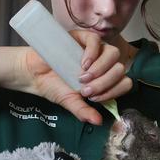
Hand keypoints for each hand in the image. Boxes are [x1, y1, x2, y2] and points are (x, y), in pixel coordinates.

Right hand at [18, 31, 132, 124]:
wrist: (35, 74)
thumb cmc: (54, 87)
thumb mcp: (71, 102)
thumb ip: (84, 111)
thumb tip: (98, 122)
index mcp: (105, 79)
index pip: (124, 83)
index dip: (113, 92)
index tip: (93, 98)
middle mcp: (104, 63)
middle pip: (120, 69)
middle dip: (104, 83)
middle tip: (85, 89)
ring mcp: (95, 49)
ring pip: (113, 54)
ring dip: (100, 69)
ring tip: (82, 77)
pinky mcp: (84, 37)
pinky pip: (96, 40)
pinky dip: (92, 53)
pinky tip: (82, 63)